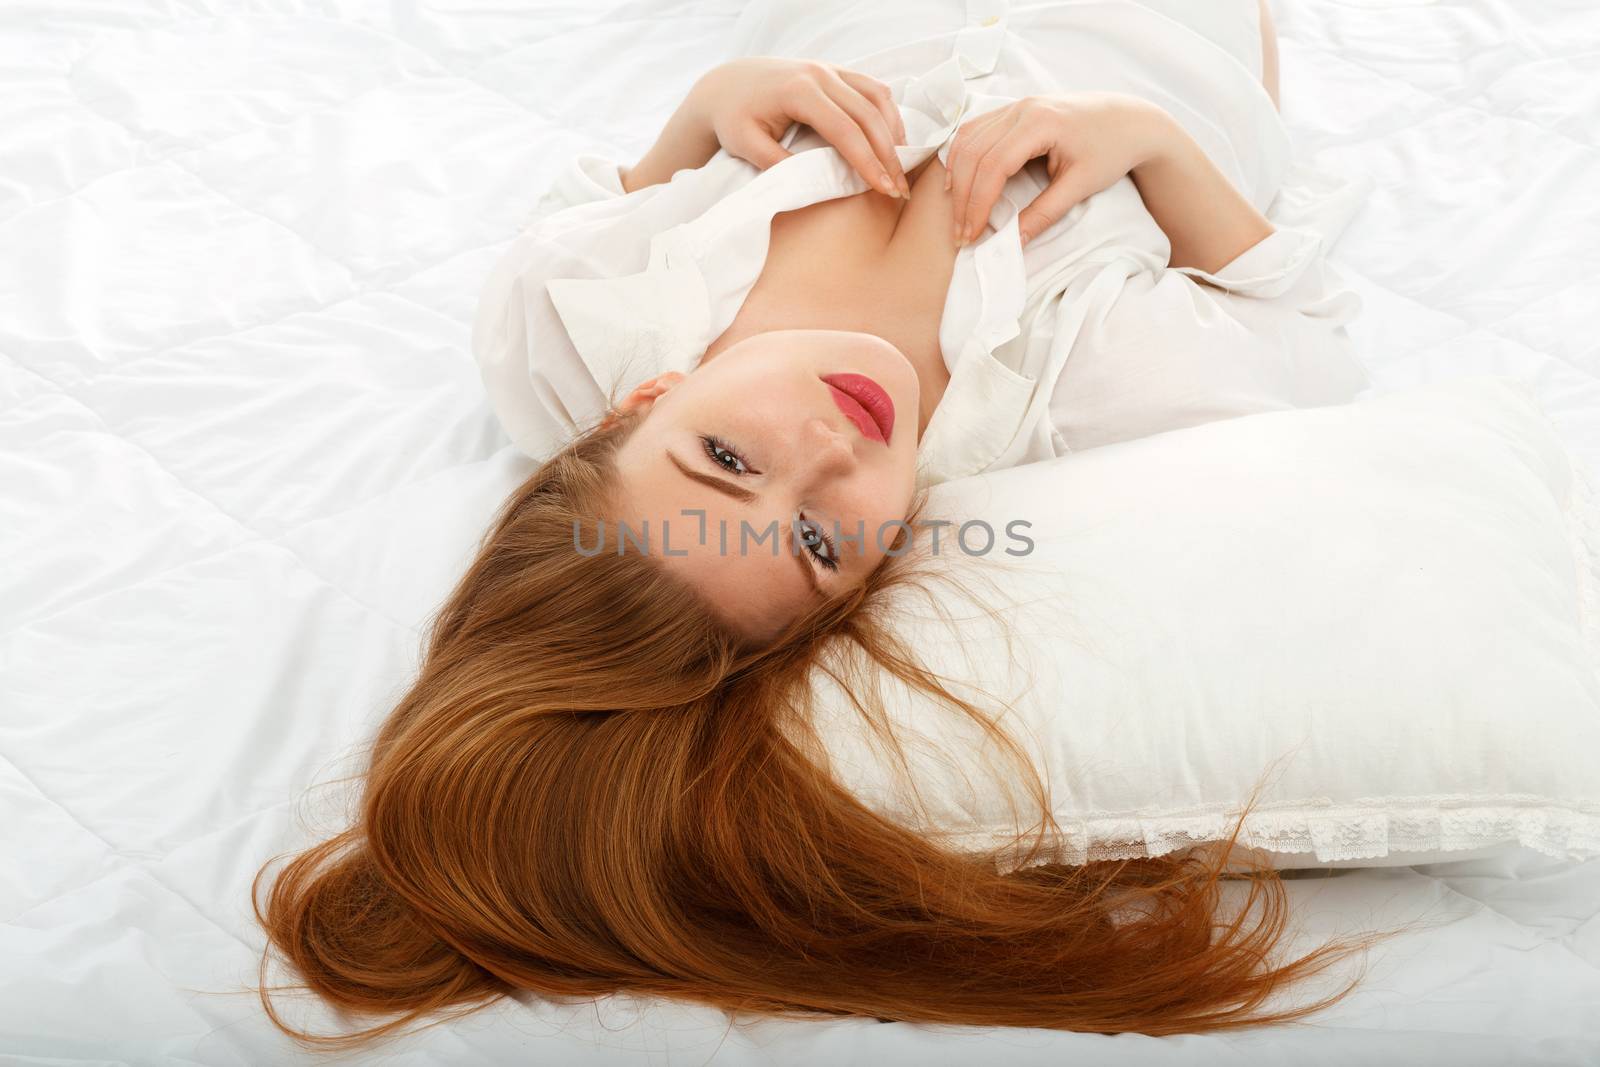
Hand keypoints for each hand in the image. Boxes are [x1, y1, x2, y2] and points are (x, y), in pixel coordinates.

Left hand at [685, 58, 911, 198]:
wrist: (727, 84)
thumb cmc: (734, 117)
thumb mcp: (746, 144)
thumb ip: (778, 163)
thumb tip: (814, 184)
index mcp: (799, 91)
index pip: (845, 130)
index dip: (868, 161)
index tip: (885, 189)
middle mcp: (819, 74)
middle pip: (868, 115)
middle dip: (889, 153)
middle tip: (900, 187)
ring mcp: (830, 68)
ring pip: (877, 97)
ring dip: (894, 132)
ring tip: (902, 165)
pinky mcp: (835, 70)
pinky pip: (871, 88)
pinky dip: (887, 113)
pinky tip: (893, 139)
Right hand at [944, 93, 1174, 245]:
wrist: (1129, 120)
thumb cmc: (1110, 150)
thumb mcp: (1080, 185)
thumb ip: (1045, 213)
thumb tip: (1015, 243)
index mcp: (1040, 122)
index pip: (994, 166)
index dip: (978, 204)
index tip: (973, 235)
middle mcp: (1022, 108)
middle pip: (974, 154)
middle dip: (963, 197)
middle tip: (961, 232)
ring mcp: (1015, 105)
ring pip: (967, 140)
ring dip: (957, 177)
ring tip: (957, 211)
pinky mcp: (1014, 109)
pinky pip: (975, 130)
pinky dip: (962, 157)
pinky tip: (960, 182)